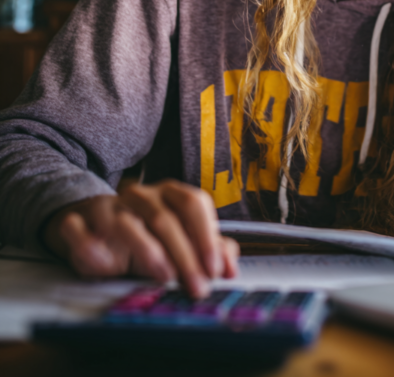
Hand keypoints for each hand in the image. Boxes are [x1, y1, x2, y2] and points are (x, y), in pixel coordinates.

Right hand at [42, 180, 239, 297]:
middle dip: (185, 255)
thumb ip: (209, 250)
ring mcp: (108, 206)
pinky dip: (86, 244)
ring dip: (147, 252)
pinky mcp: (77, 221)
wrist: (96, 228)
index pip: (193, 204)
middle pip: (165, 219)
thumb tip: (231, 268)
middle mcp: (141, 195)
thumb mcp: (181, 242)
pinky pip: (77, 228)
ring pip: (126, 224)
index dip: (207, 236)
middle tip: (196, 286)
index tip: (215, 270)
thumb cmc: (147, 237)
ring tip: (164, 277)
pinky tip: (103, 264)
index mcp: (170, 193)